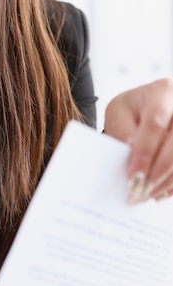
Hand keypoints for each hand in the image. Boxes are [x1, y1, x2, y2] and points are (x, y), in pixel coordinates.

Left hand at [103, 78, 172, 204]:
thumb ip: (124, 130)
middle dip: (157, 171)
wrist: (147, 109)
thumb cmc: (132, 110)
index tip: (133, 176)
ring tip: (148, 194)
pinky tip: (162, 191)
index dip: (145, 152)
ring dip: (167, 180)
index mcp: (163, 91)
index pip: (155, 123)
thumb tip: (132, 150)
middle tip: (141, 191)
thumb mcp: (118, 113)